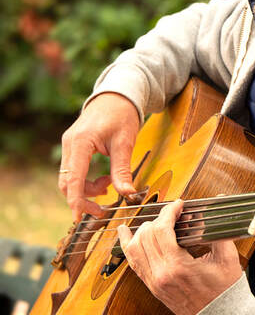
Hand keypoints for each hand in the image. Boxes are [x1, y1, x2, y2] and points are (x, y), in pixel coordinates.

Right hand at [59, 92, 139, 220]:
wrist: (117, 96)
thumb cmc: (122, 115)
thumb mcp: (125, 143)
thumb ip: (122, 169)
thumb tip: (127, 194)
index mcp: (80, 142)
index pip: (74, 179)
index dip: (76, 201)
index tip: (79, 218)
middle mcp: (70, 144)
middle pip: (67, 182)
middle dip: (82, 199)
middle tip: (103, 210)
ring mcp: (69, 145)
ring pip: (70, 178)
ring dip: (87, 189)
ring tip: (109, 186)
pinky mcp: (73, 147)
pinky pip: (74, 171)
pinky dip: (86, 181)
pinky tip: (103, 179)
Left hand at [118, 200, 242, 314]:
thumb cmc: (225, 290)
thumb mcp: (227, 258)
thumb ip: (219, 228)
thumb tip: (217, 201)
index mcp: (177, 267)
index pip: (161, 230)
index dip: (168, 212)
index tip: (178, 205)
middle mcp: (160, 275)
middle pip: (146, 236)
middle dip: (158, 219)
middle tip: (173, 215)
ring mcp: (153, 282)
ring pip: (133, 248)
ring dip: (142, 230)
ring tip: (153, 222)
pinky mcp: (151, 286)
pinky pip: (133, 262)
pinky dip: (128, 246)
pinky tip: (125, 233)